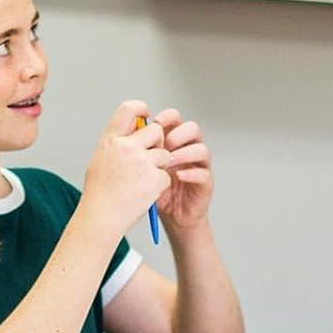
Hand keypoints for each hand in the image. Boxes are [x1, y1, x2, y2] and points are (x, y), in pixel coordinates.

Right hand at [80, 99, 170, 237]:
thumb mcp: (101, 159)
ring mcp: (143, 162)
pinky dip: (159, 184)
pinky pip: (166, 174)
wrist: (101, 218)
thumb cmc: (99, 192)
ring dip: (158, 166)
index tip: (147, 116)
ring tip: (141, 181)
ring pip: (164, 154)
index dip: (142, 109)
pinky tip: (144, 193)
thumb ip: (118, 142)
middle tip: (150, 157)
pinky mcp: (155, 178)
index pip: (130, 109)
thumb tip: (136, 128)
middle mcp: (127, 147)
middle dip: (158, 142)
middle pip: (156, 131)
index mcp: (111, 139)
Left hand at [150, 108, 213, 230]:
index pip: (176, 119)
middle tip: (165, 144)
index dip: (168, 117)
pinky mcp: (205, 183)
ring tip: (170, 161)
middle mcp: (188, 149)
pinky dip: (190, 173)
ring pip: (202, 149)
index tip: (155, 122)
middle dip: (178, 134)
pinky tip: (177, 176)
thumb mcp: (142, 166)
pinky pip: (203, 173)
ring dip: (185, 153)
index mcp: (174, 141)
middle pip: (193, 129)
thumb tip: (127, 132)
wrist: (168, 216)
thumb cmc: (153, 189)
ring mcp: (199, 165)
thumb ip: (139, 150)